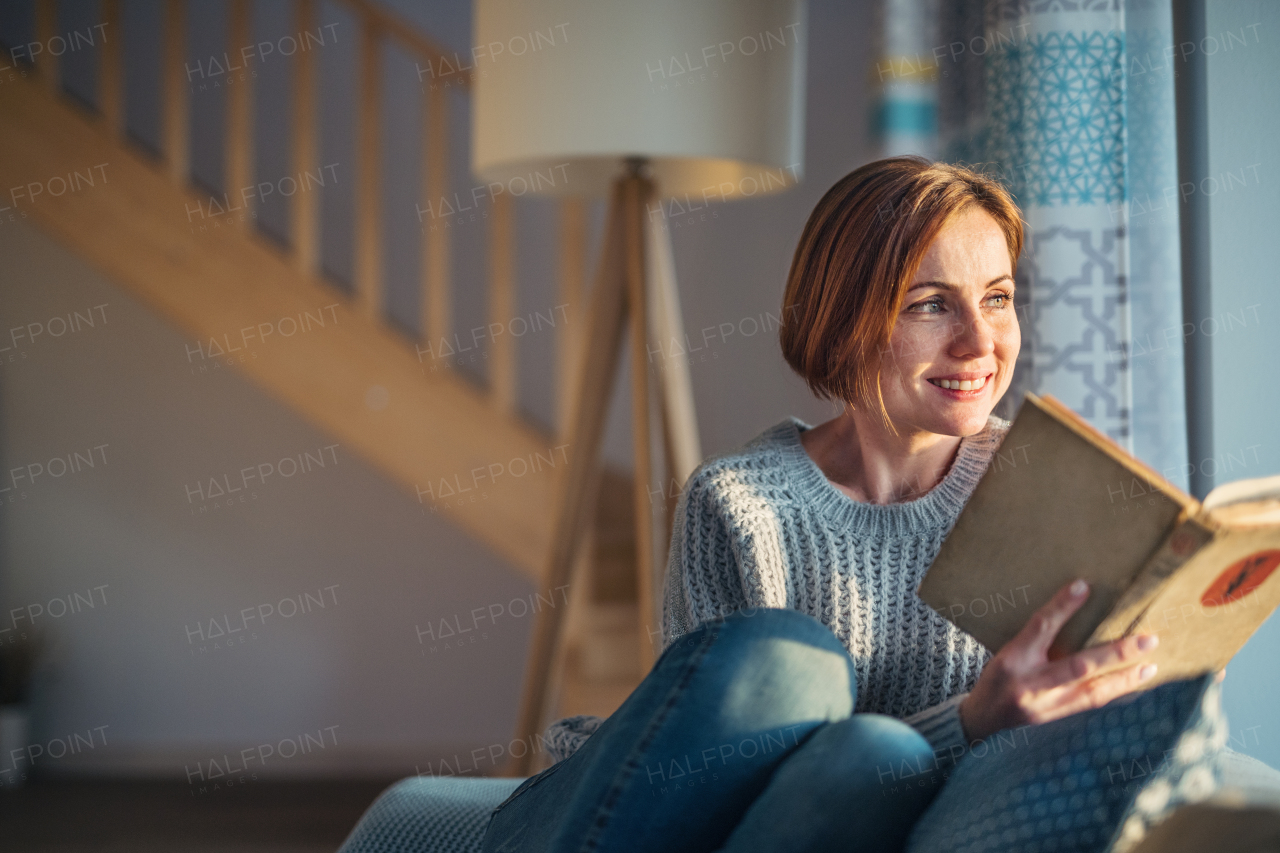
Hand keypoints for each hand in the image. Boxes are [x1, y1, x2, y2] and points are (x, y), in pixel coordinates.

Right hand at [959, 579, 1159, 742]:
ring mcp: (1045, 705)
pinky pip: (1091, 705)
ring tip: (1150, 665)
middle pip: (1078, 665)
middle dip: (1116, 653)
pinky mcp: (1055, 718)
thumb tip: (1073, 607)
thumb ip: (1036, 637)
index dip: (1062, 607)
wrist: (982, 719)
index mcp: (1014, 658)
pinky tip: (1133, 685)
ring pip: (1092, 692)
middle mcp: (1030, 682)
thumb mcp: (1008, 652)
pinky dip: (1115, 693)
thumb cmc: (997, 677)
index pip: (1040, 627)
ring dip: (1124, 678)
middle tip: (1147, 640)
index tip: (1083, 587)